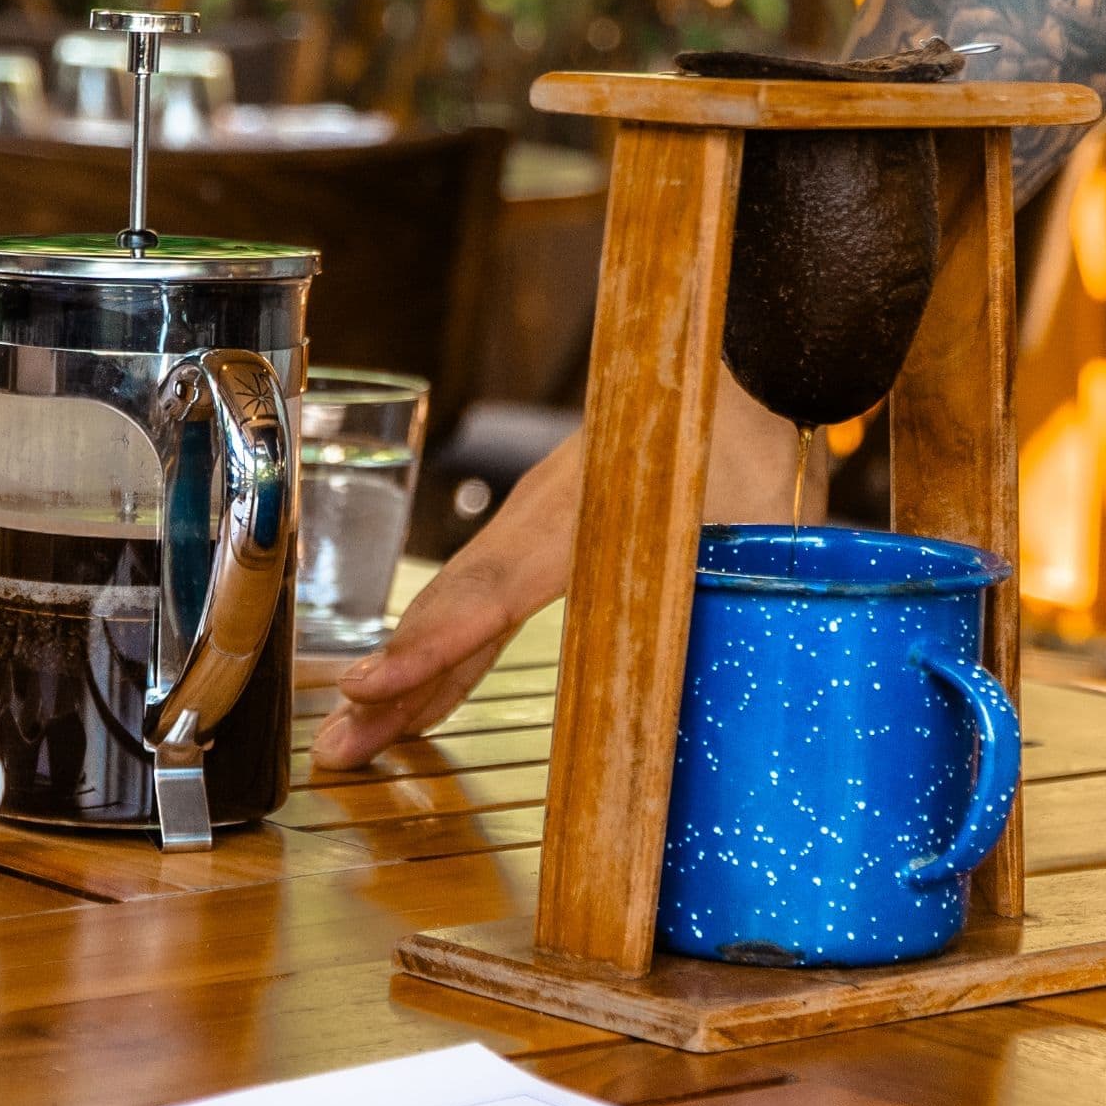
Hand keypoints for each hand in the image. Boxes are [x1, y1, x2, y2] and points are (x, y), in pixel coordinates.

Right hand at [306, 370, 816, 770]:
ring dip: (405, 670)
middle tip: (337, 749)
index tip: (369, 689)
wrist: (729, 356)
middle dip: (390, 682)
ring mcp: (535, 514)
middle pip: (452, 604)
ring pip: (457, 599)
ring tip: (356, 733)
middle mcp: (543, 512)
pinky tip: (417, 691)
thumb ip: (748, 593)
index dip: (430, 649)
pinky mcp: (544, 523)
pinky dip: (442, 642)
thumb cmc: (753, 433)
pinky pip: (480, 590)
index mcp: (588, 514)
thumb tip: (759, 686)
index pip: (491, 593)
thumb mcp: (768, 520)